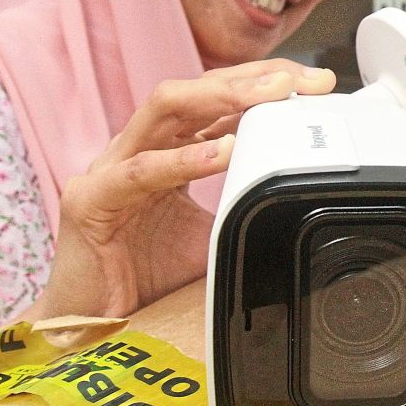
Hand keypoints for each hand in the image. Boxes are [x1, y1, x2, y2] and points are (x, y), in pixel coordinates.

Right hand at [21, 59, 336, 320]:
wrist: (92, 327)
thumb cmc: (146, 278)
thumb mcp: (216, 234)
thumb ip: (248, 206)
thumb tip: (303, 198)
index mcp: (168, 150)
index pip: (218, 99)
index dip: (264, 85)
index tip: (315, 84)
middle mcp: (139, 148)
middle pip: (195, 90)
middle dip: (251, 78)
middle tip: (299, 81)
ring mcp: (110, 168)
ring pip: (165, 109)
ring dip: (222, 96)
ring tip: (268, 95)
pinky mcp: (90, 201)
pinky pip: (139, 171)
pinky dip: (184, 160)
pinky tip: (223, 152)